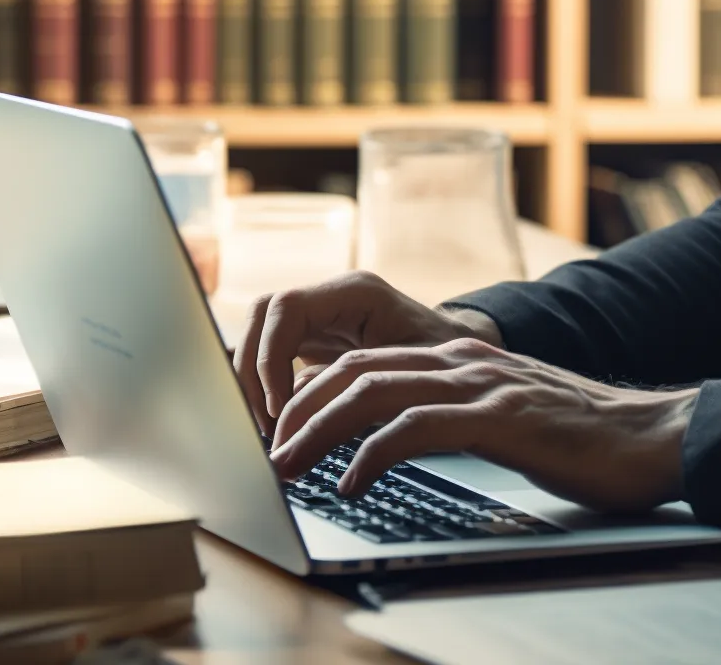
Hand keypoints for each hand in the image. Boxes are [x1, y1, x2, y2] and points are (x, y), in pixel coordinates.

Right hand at [232, 271, 500, 432]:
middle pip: (261, 316)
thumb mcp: (412, 375)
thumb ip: (362, 385)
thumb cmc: (451, 365)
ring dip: (254, 380)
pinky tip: (279, 423)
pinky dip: (267, 388)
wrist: (468, 360)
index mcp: (356, 292)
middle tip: (267, 422)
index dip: (271, 357)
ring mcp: (321, 317)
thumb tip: (310, 415)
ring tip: (270, 427)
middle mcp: (332, 297)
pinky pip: (273, 355)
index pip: (286, 308)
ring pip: (259, 334)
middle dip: (252, 371)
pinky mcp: (316, 340)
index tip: (280, 406)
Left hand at [267, 338, 696, 513]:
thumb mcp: (501, 420)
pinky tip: (351, 482)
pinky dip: (372, 454)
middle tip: (265, 453)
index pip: (359, 363)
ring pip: (372, 393)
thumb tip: (391, 446)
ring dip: (318, 431)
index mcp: (455, 360)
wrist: (655, 437)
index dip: (309, 393)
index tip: (277, 432)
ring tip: (286, 467)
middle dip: (296, 411)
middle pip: (350, 371)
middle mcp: (459, 362)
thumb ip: (450, 418)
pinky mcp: (499, 416)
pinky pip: (415, 428)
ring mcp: (479, 385)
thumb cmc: (579, 438)